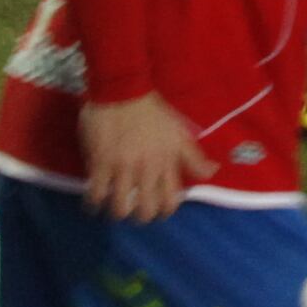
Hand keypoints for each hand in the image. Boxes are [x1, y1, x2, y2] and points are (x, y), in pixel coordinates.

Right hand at [79, 94, 203, 224]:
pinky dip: (93, 204)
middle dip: (140, 216)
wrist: (123, 89)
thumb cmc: (153, 110)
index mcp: (167, 164)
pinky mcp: (100, 163)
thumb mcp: (179, 133)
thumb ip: (194, 157)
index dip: (164, 211)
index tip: (157, 209)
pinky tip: (92, 203)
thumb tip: (214, 172)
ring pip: (120, 207)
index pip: (170, 201)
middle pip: (145, 210)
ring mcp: (122, 168)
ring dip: (117, 213)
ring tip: (112, 208)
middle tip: (133, 210)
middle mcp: (146, 170)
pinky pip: (96, 194)